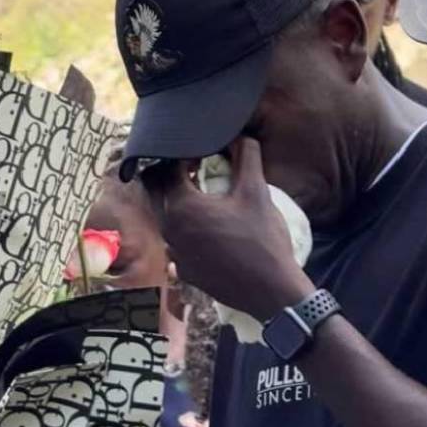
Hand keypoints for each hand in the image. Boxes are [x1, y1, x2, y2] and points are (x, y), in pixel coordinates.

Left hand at [141, 137, 315, 319]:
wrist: (271, 291)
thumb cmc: (263, 239)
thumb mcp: (257, 191)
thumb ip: (246, 156)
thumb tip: (239, 135)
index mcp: (181, 207)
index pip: (166, 168)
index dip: (183, 155)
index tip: (201, 152)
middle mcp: (169, 229)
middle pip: (155, 191)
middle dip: (170, 175)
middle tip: (195, 169)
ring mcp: (174, 253)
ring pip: (165, 216)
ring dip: (178, 202)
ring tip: (204, 195)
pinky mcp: (184, 270)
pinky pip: (176, 240)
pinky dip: (186, 227)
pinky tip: (211, 227)